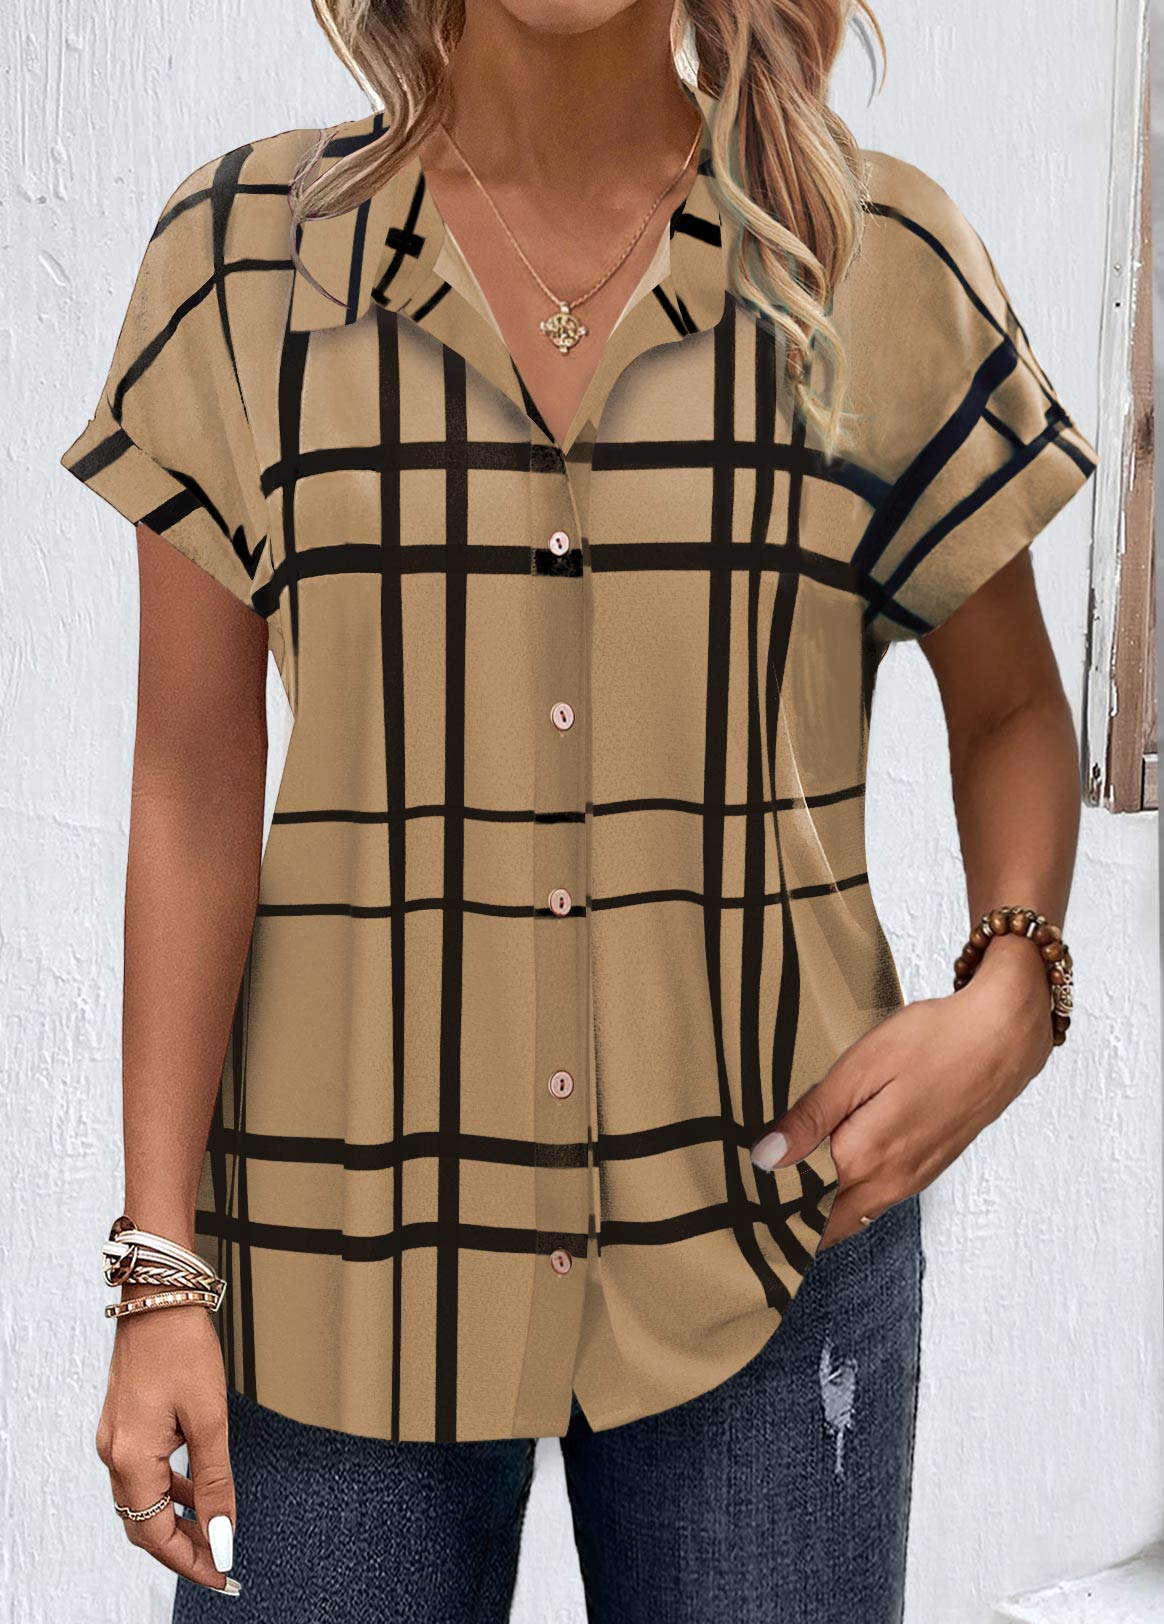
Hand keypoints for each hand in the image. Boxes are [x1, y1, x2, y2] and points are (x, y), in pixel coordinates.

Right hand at [96, 1299, 238, 1595]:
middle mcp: (113, 1453)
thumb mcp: (209, 1418)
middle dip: (182, 1547)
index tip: (221, 1575)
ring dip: (177, 1520)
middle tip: (220, 1561)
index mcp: (130, 1458)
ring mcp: (115, 1438)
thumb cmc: (183, 1348)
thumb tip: (222, 1534)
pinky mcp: (124, 1423)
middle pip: (143, 1524)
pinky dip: (169, 1490)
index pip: (154, 1534)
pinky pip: (143, 1473)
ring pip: (143, 1500)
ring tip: (214, 1532)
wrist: (158, 1295)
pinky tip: (196, 1491)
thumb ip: (214, 1482)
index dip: (188, 1560)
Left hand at [750, 934, 1054, 1248]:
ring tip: (773, 1190)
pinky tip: (824, 1173)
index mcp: (864, 1157)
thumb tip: (763, 1161)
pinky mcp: (926, 1169)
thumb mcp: (861, 1067)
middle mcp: (889, 1182)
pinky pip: (874, 1200)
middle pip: (824, 1223)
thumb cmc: (934, 1040)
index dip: (764, 1209)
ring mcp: (911, 1180)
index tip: (732, 1206)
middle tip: (744, 1204)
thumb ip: (811, 1118)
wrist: (1005, 1037)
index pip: (799, 1206)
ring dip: (814, 1211)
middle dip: (786, 1220)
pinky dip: (844, 1199)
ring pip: (850, 1215)